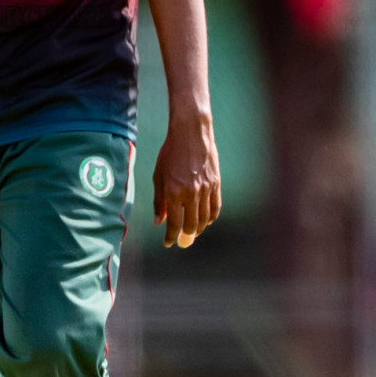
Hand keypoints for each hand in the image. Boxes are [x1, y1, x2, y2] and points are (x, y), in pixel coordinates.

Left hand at [153, 112, 220, 247]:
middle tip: (182, 241)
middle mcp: (191, 194)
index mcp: (173, 192)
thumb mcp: (158, 175)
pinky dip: (211, 218)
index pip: (173, 224)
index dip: (170, 237)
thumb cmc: (170, 153)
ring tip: (192, 231)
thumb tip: (159, 222)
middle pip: (191, 226)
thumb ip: (158, 200)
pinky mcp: (216, 184)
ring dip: (198, 229)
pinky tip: (205, 220)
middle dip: (186, 237)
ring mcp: (206, 189)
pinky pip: (215, 208)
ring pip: (205, 220)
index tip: (168, 243)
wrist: (191, 133)